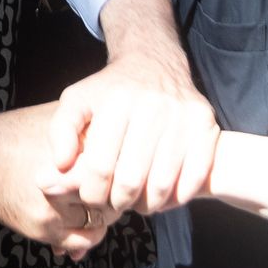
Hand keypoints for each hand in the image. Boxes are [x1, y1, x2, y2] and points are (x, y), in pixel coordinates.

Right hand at [0, 104, 115, 258]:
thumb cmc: (16, 134)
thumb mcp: (59, 121)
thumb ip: (90, 133)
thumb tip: (124, 146)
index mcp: (78, 146)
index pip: (121, 169)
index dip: (124, 174)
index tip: (121, 174)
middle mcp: (69, 176)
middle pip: (114, 197)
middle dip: (114, 198)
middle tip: (109, 193)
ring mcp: (56, 204)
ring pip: (100, 222)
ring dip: (100, 218)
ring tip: (92, 207)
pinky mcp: (42, 225)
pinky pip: (80, 241)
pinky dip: (85, 237)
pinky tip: (79, 223)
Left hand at [45, 37, 219, 216]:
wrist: (155, 63)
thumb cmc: (111, 91)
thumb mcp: (77, 100)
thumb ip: (61, 131)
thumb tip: (62, 165)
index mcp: (116, 102)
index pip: (99, 167)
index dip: (91, 193)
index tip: (91, 197)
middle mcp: (152, 106)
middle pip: (130, 181)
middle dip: (118, 202)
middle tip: (114, 202)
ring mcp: (183, 116)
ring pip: (162, 185)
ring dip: (147, 204)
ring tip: (137, 200)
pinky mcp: (206, 125)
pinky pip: (193, 179)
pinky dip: (177, 197)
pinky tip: (163, 193)